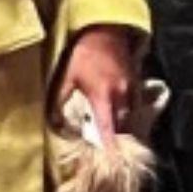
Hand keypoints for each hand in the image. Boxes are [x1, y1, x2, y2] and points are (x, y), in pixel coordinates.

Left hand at [56, 25, 138, 143]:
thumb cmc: (83, 55)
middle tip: (107, 149)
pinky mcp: (137, 83)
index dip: (109, 145)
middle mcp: (121, 95)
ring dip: (123, 127)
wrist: (105, 32)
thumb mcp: (65, 76)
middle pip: (122, 126)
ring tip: (114, 136)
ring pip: (131, 117)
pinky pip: (136, 105)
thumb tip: (55, 123)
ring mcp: (132, 89)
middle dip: (116, 139)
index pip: (107, 127)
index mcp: (102, 96)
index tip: (111, 160)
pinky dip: (129, 114)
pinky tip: (120, 116)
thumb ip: (59, 101)